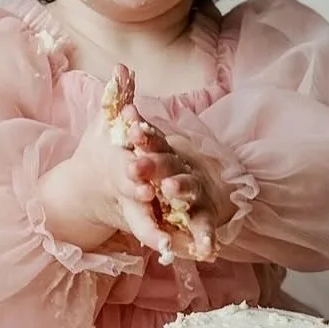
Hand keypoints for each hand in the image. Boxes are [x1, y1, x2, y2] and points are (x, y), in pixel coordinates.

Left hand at [121, 118, 219, 261]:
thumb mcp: (136, 141)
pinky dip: (206, 238)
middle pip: (168, 164)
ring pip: (188, 190)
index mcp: (163, 151)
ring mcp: (193, 192)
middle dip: (154, 166)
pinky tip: (208, 250)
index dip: (142, 137)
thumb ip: (126, 109)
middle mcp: (180, 168)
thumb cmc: (154, 163)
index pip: (152, 141)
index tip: (130, 133)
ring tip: (169, 189)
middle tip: (136, 168)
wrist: (180, 191)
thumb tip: (120, 77)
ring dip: (180, 190)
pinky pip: (204, 227)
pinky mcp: (202, 216)